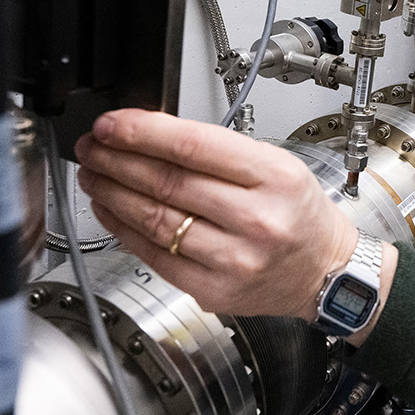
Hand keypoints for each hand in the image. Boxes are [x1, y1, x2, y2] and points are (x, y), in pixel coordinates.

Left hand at [73, 109, 357, 319]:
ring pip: (155, 219)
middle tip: (91, 146)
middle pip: (168, 182)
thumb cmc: (298, 214)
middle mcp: (257, 220)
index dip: (141, 132)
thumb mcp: (275, 165)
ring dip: (113, 192)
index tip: (111, 125)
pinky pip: (155, 255)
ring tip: (94, 174)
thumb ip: (217, 151)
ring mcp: (234, 259)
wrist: (323, 269)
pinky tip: (111, 209)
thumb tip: (148, 136)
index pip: (193, 147)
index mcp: (274, 178)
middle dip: (117, 159)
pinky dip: (125, 229)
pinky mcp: (214, 290)